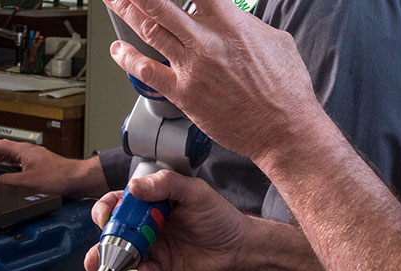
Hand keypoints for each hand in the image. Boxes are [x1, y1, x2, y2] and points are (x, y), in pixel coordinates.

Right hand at [0, 139, 104, 196]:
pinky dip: (6, 171)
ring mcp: (31, 158)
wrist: (77, 179)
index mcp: (22, 150)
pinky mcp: (36, 166)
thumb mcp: (27, 182)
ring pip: (7, 159)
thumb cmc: (59, 177)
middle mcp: (26, 152)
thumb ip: (7, 182)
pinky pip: (16, 166)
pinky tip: (4, 180)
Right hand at [84, 170, 248, 270]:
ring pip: (123, 255)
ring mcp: (153, 248)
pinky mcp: (160, 269)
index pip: (120, 202)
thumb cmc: (220, 218)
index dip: (107, 209)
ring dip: (111, 262)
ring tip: (108, 267)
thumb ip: (166, 183)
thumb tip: (136, 186)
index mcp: (152, 203)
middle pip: (115, 231)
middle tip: (104, 247)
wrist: (238, 249)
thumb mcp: (195, 192)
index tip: (106, 217)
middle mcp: (148, 225)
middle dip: (103, 240)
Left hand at [103, 0, 327, 159]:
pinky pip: (146, 72)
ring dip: (127, 12)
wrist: (284, 128)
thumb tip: (235, 16)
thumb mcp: (276, 40)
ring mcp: (192, 67)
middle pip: (159, 4)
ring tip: (114, 1)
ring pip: (149, 30)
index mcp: (231, 23)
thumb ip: (247, 24)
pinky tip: (118, 50)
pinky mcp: (183, 93)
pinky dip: (127, 58)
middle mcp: (207, 41)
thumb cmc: (286, 88)